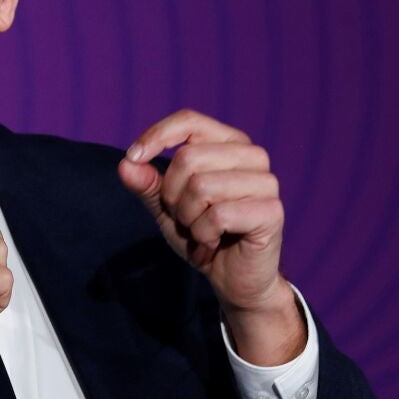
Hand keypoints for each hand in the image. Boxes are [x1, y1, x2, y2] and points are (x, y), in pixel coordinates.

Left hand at [118, 109, 304, 365]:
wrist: (234, 278)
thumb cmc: (202, 234)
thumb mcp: (166, 206)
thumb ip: (147, 184)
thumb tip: (126, 164)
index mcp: (228, 142)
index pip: (189, 120)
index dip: (156, 135)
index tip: (133, 158)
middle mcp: (252, 155)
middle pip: (188, 157)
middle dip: (172, 195)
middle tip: (184, 218)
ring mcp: (266, 182)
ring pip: (201, 186)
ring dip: (188, 217)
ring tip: (200, 231)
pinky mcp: (272, 211)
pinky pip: (217, 215)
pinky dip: (203, 234)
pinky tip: (214, 243)